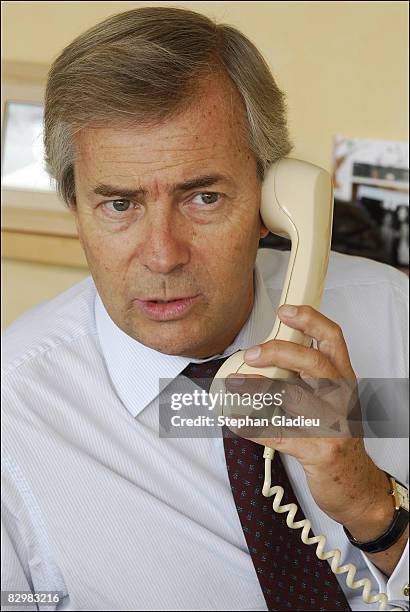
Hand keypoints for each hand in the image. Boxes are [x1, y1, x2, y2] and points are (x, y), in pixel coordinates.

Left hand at [225, 304, 392, 536]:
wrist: (355, 485)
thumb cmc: (336, 436)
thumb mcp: (331, 400)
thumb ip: (306, 378)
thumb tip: (263, 358)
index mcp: (344, 379)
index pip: (333, 339)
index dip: (310, 320)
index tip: (284, 311)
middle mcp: (342, 398)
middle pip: (315, 362)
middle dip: (279, 352)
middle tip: (250, 354)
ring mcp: (333, 426)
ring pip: (295, 398)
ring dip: (259, 388)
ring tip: (234, 384)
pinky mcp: (319, 452)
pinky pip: (280, 435)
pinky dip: (253, 428)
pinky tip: (234, 420)